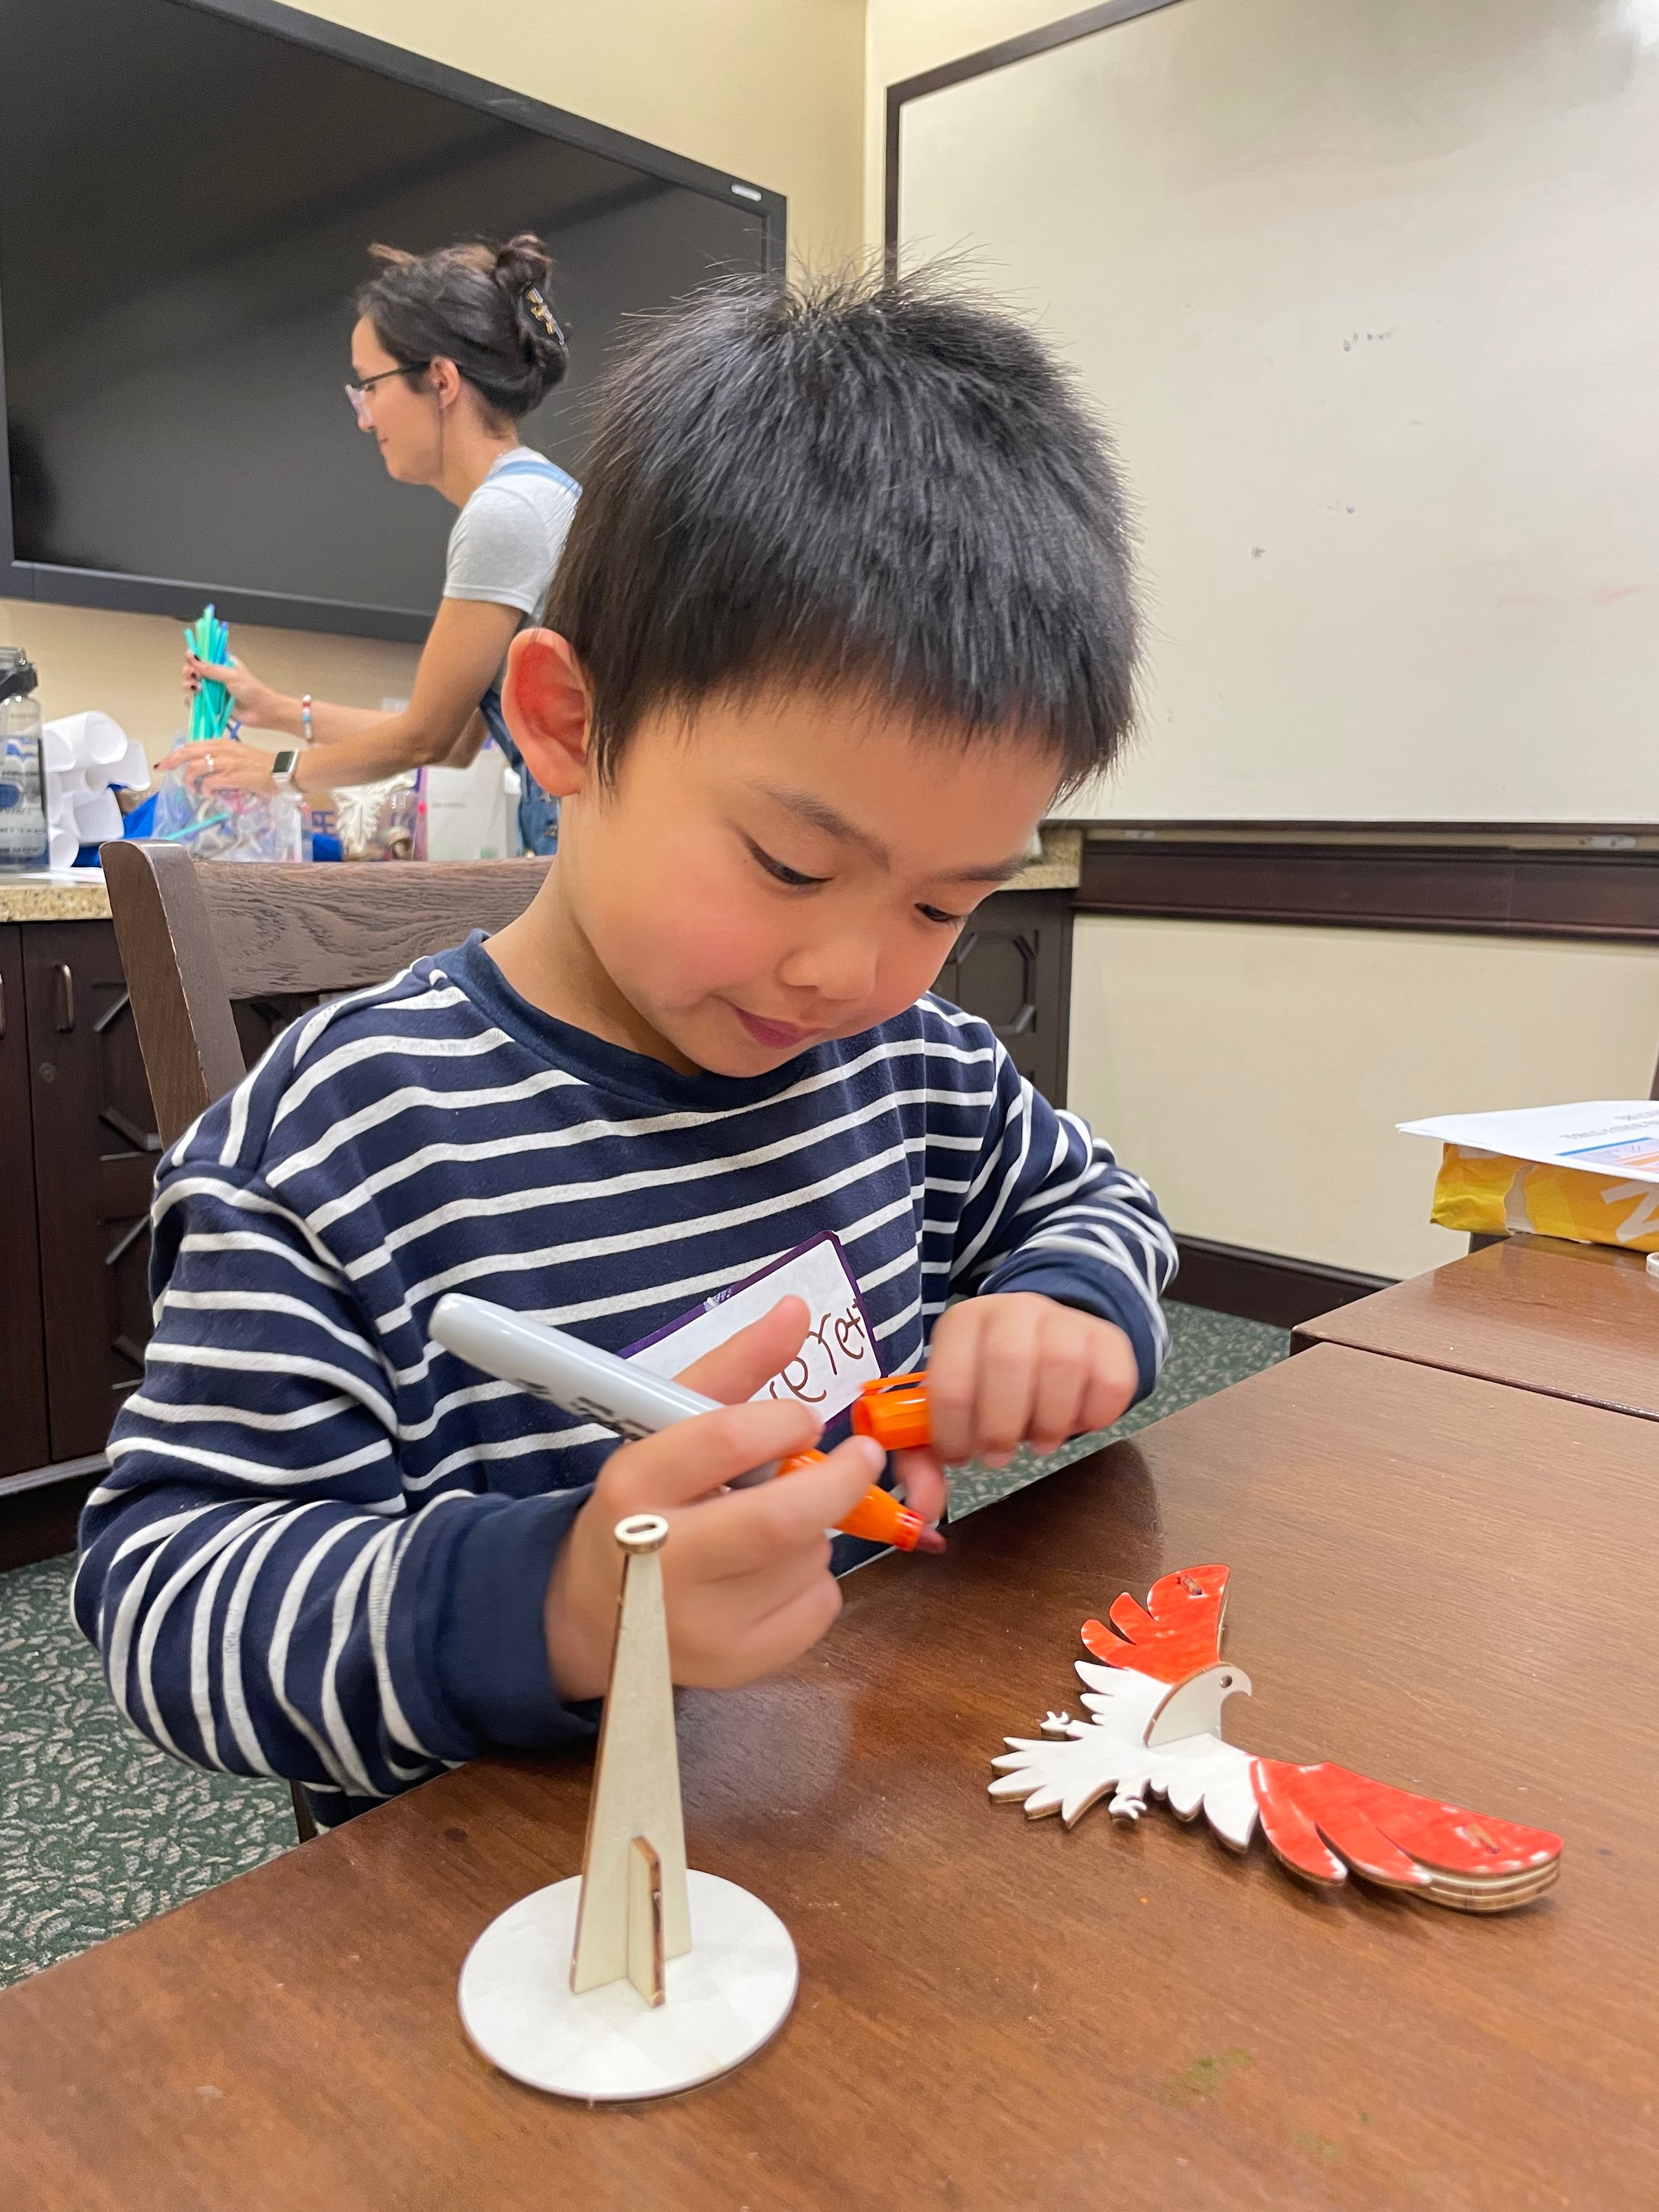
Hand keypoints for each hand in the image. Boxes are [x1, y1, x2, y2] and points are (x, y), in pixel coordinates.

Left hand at [156, 736, 280, 799]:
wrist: (282, 770)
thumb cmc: (264, 765)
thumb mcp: (240, 755)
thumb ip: (224, 759)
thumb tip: (209, 771)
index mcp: (223, 743)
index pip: (193, 744)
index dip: (178, 752)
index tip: (168, 760)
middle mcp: (222, 750)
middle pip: (188, 752)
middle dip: (172, 761)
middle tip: (163, 769)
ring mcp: (226, 763)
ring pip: (195, 768)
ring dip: (189, 780)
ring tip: (192, 788)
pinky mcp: (231, 776)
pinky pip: (209, 783)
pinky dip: (204, 789)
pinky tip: (208, 794)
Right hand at [181, 649, 286, 730]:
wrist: (263, 712)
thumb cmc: (252, 691)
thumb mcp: (232, 676)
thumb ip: (212, 669)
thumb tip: (193, 658)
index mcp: (222, 663)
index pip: (202, 656)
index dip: (193, 656)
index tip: (190, 658)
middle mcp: (215, 675)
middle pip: (193, 670)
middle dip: (189, 672)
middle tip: (195, 676)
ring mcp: (212, 690)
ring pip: (192, 685)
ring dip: (189, 685)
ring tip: (197, 689)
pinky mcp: (211, 704)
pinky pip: (195, 701)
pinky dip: (191, 700)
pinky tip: (194, 699)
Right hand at [543, 1297, 888, 1700]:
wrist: (591, 1613)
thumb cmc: (644, 1501)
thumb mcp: (666, 1427)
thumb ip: (734, 1366)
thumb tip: (796, 1308)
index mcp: (634, 1486)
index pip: (725, 1438)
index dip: (784, 1421)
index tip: (805, 1420)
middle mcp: (657, 1562)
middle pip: (781, 1519)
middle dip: (841, 1479)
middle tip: (862, 1456)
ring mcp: (696, 1626)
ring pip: (807, 1559)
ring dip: (817, 1530)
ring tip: (774, 1525)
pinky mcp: (733, 1667)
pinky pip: (818, 1609)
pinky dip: (817, 1580)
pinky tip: (774, 1573)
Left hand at [896, 1294, 1138, 1497]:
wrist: (1044, 1339)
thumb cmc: (987, 1384)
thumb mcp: (950, 1411)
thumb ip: (926, 1460)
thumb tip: (925, 1510)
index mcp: (963, 1323)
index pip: (951, 1380)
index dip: (953, 1432)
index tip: (960, 1456)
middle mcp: (1013, 1309)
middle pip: (1008, 1360)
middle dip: (1001, 1425)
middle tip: (998, 1456)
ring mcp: (1064, 1320)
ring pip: (1062, 1363)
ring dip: (1050, 1420)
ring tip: (1040, 1441)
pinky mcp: (1108, 1339)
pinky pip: (1111, 1379)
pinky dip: (1095, 1416)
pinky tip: (1077, 1422)